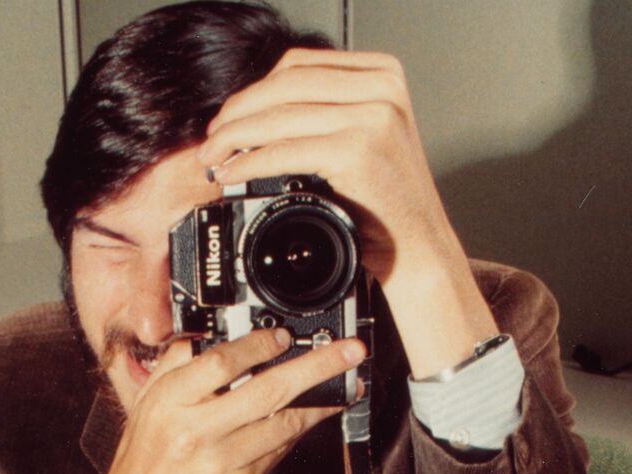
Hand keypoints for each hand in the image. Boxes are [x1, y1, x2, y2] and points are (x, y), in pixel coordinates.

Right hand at [42, 325, 364, 473]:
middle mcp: (195, 430)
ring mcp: (220, 463)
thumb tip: (208, 337)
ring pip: (282, 426)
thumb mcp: (145, 408)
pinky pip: (275, 455)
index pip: (224, 360)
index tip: (286, 335)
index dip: (262, 345)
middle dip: (317, 367)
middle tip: (349, 353)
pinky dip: (294, 436)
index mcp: (170, 401)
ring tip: (344, 387)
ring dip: (319, 405)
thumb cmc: (140, 467)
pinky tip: (309, 421)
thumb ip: (175, 370)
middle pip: (268, 390)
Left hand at [198, 50, 497, 375]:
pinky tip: (235, 172)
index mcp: (383, 74)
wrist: (418, 249)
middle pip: (286, 83)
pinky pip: (285, 149)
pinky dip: (252, 162)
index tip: (231, 116)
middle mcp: (381, 88)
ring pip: (281, 114)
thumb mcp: (366, 141)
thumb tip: (264, 113)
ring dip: (236, 137)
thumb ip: (329, 115)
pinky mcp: (357, 150)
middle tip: (213, 139)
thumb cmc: (389, 207)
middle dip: (239, 111)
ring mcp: (372, 116)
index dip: (256, 89)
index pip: (301, 65)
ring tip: (216, 158)